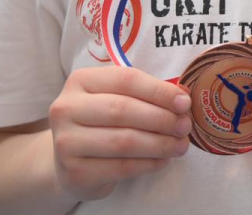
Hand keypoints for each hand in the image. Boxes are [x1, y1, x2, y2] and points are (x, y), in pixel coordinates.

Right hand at [48, 67, 191, 201]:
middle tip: (185, 126)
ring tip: (181, 145)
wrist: (71, 160)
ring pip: (123, 141)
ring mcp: (66, 142)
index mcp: (80, 81)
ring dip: (159, 143)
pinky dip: (148, 163)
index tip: (185, 102)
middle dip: (162, 118)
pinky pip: (121, 167)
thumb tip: (184, 97)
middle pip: (123, 109)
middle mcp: (66, 108)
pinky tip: (163, 160)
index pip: (126, 80)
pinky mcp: (74, 172)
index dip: (159, 91)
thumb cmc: (102, 122)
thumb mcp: (117, 98)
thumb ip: (146, 94)